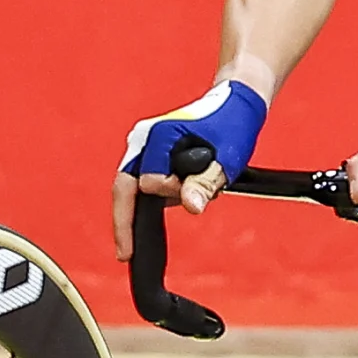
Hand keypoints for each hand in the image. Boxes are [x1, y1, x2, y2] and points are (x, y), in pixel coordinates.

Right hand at [112, 78, 267, 255]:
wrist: (234, 104)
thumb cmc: (231, 125)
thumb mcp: (226, 158)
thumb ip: (205, 183)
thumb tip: (189, 206)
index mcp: (157, 135)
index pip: (146, 182)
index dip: (167, 194)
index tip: (191, 194)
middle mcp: (141, 140)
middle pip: (123, 188)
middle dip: (125, 221)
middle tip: (124, 253)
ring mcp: (141, 147)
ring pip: (133, 188)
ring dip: (151, 205)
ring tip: (186, 203)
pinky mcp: (147, 155)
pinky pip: (142, 184)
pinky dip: (157, 198)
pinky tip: (180, 198)